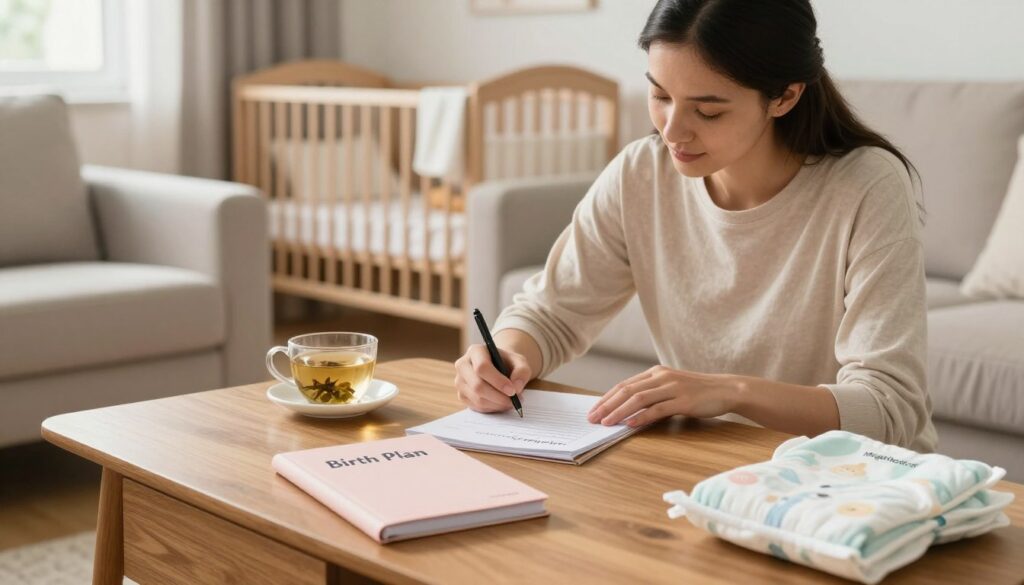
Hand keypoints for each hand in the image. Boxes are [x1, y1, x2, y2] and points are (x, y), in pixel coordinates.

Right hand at [454, 344, 532, 412]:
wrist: (499, 368)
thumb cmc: (508, 363)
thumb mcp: (520, 361)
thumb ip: (522, 371)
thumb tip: (516, 387)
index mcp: (475, 351)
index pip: (482, 367)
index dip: (498, 381)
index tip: (512, 391)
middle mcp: (463, 365)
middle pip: (477, 385)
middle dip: (498, 397)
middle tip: (514, 401)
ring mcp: (460, 381)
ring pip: (477, 399)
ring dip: (497, 404)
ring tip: (511, 402)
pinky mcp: (462, 395)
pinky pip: (477, 407)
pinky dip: (492, 408)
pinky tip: (501, 403)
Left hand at [586, 365, 739, 426]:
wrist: (726, 389)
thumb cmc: (697, 392)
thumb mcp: (671, 388)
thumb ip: (652, 395)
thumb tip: (628, 411)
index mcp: (656, 373)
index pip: (624, 385)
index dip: (607, 398)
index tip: (593, 410)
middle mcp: (662, 377)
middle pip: (627, 390)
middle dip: (607, 405)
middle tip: (592, 418)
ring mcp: (673, 388)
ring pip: (639, 399)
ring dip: (619, 411)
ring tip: (606, 422)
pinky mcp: (683, 401)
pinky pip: (658, 409)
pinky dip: (642, 416)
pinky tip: (630, 424)